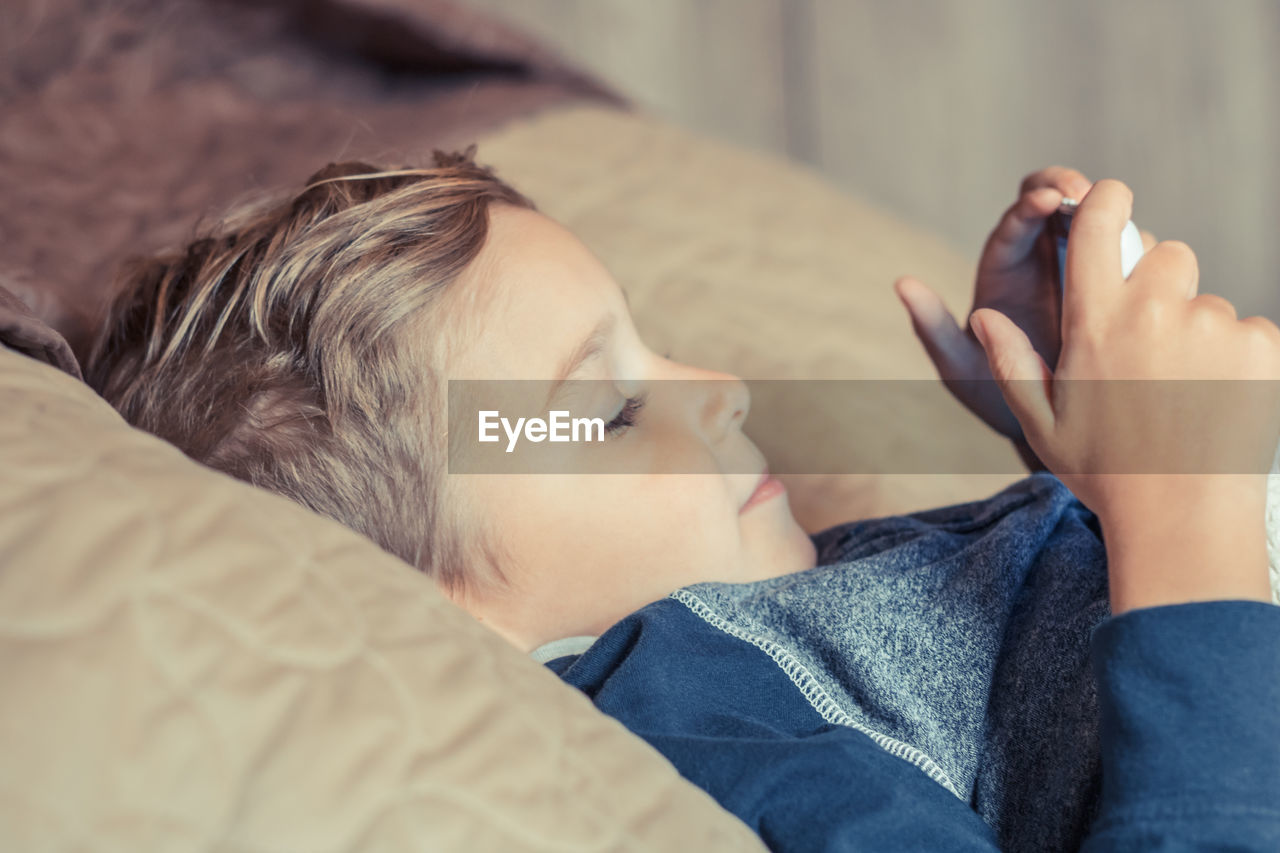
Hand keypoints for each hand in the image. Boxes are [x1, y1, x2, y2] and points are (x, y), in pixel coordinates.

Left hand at [894, 166, 1155, 444]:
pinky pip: (1129, 257)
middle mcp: (1040, 263)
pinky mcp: (1116, 290)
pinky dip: (1138, 249)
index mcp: (1001, 274)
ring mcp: (1082, 272)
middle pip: (1054, 201)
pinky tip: (1151, 263)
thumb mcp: (960, 369)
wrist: (1046, 431)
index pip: (1012, 226)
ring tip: (1125, 229)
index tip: (1051, 200)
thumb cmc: (994, 398)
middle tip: (1090, 195)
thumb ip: (933, 329)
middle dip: (1070, 188)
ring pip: (1098, 224)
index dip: (1030, 207)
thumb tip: (903, 284)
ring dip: (1112, 216)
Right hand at [968, 178, 1279, 610]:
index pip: (1105, 219)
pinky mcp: (1260, 346)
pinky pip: (1249, 331)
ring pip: (1209, 302)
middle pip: (1169, 255)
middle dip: (1160, 286)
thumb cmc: (1107, 473)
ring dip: (1198, 331)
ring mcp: (1214, 326)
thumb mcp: (1042, 422)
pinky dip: (1238, 357)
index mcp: (1097, 320)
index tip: (1111, 207)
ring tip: (1184, 392)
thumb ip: (1011, 362)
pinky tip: (1217, 402)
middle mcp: (1156, 311)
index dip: (1109, 201)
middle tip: (1149, 343)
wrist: (1184, 519)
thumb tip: (984, 315)